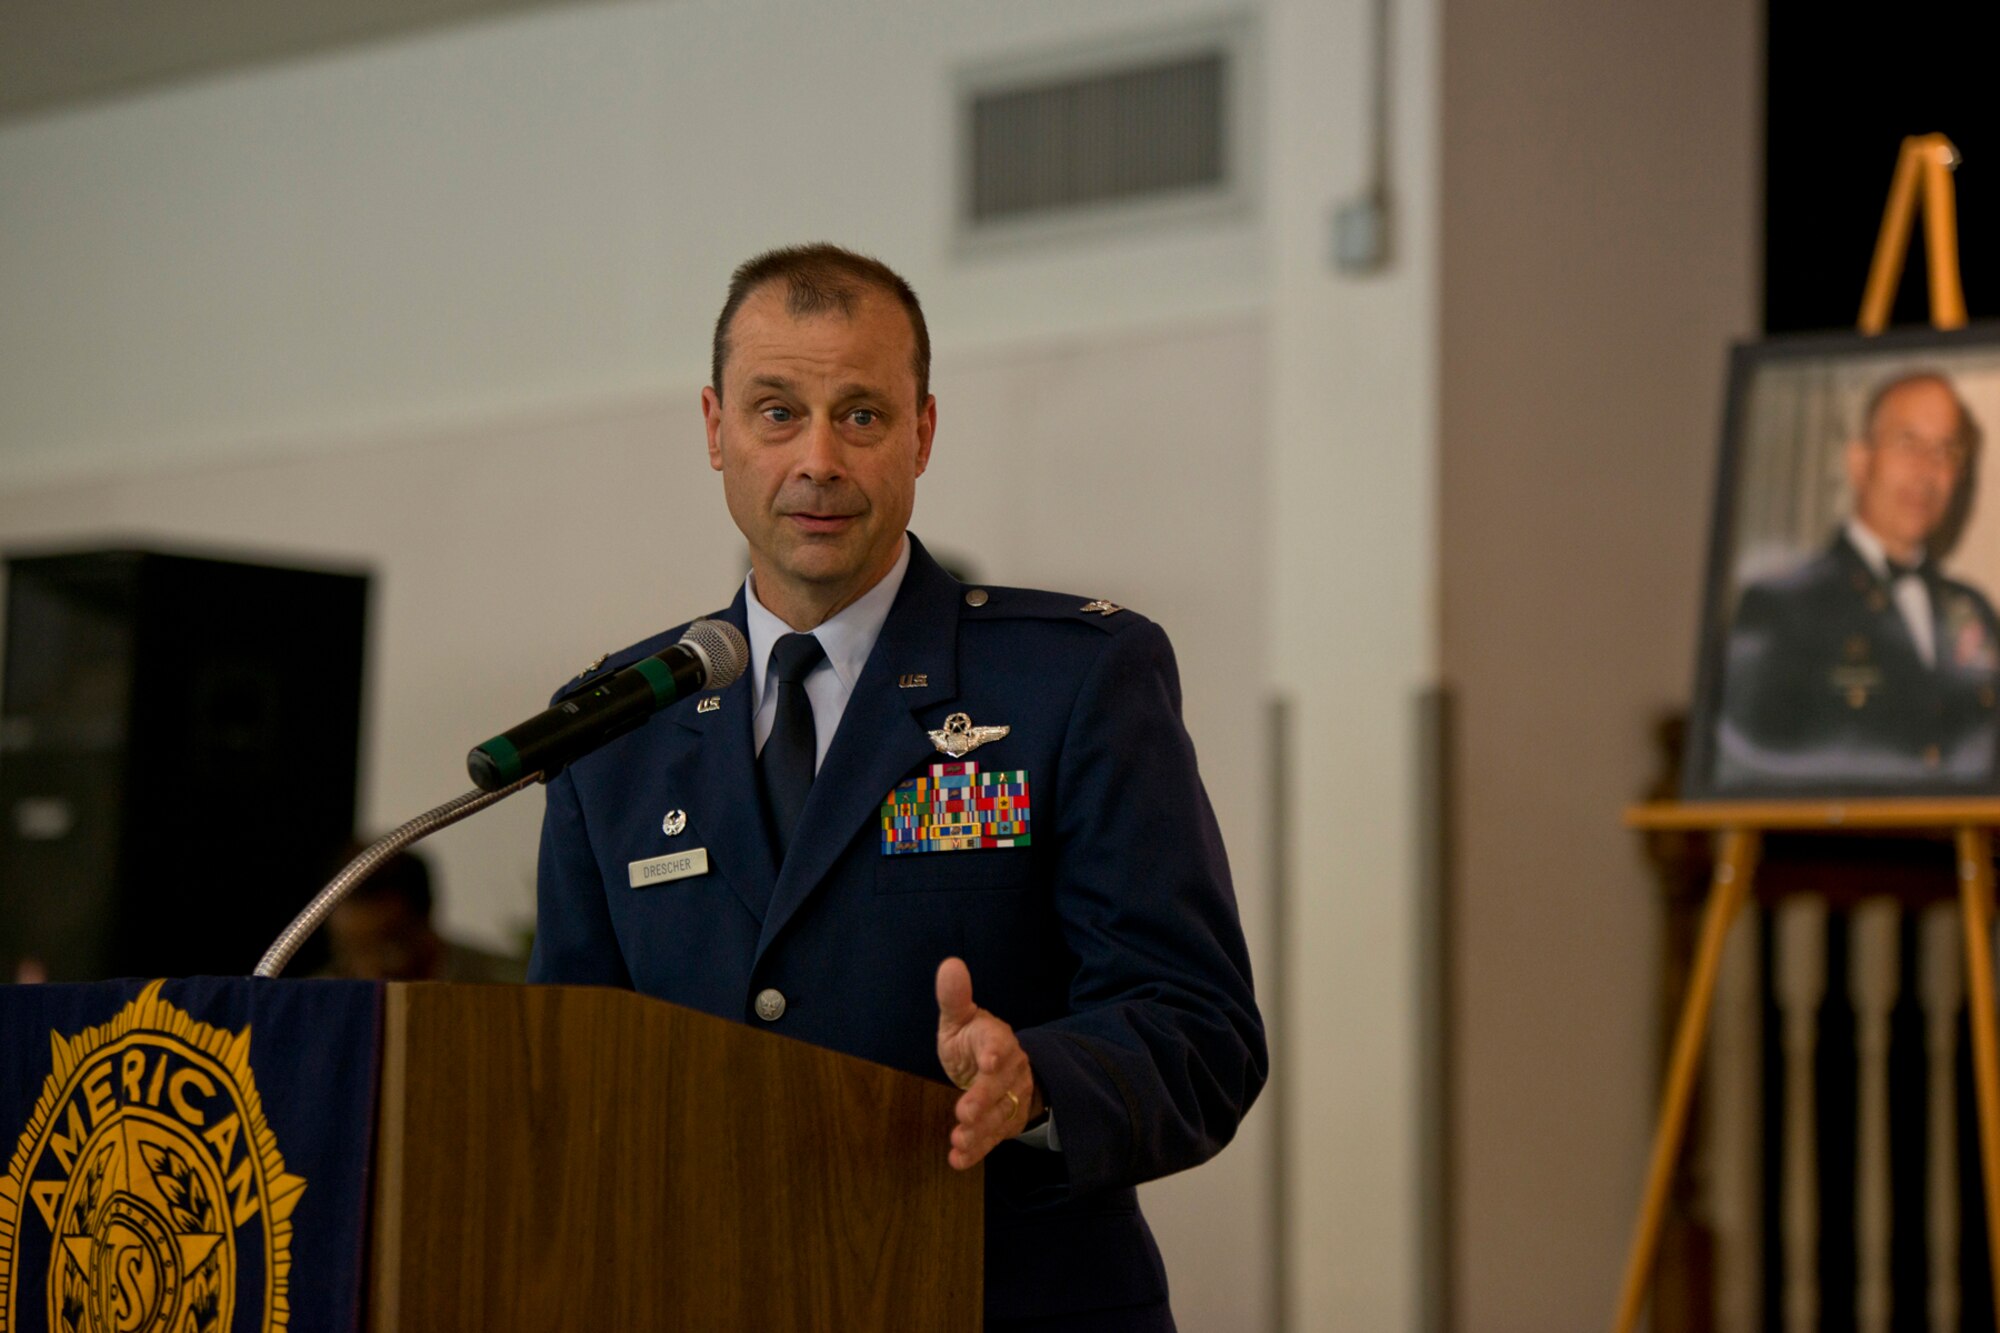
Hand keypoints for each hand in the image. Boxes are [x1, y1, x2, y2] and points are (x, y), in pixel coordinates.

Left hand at [935, 956, 1040, 1169]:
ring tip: (959, 1141)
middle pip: (1000, 1085)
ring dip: (980, 1130)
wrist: (994, 1069)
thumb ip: (954, 998)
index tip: (986, 1061)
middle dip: (983, 1099)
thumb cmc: (972, 1040)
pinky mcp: (1002, 1123)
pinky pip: (992, 1139)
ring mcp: (1009, 1098)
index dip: (994, 1052)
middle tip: (964, 1112)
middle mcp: (1009, 1070)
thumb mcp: (961, 1018)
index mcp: (996, 1039)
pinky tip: (957, 1160)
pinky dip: (976, 1151)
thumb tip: (950, 964)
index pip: (998, 1044)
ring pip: (999, 1115)